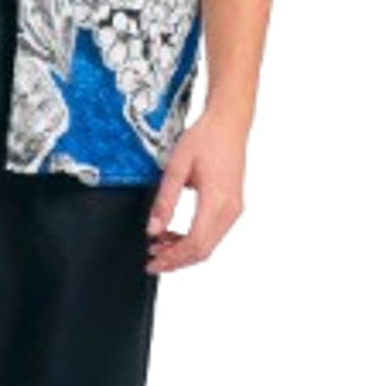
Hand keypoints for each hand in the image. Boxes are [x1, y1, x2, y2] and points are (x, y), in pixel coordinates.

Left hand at [144, 108, 247, 272]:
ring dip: (184, 250)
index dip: (172, 258)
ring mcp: (234, 209)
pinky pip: (213, 233)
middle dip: (176, 260)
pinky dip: (193, 240)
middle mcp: (230, 210)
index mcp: (216, 200)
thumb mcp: (176, 167)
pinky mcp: (233, 206)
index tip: (152, 262)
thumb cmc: (204, 139)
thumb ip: (165, 200)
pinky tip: (174, 234)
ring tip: (158, 245)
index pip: (195, 243)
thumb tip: (152, 229)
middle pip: (203, 250)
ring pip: (209, 244)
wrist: (228, 123)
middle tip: (152, 259)